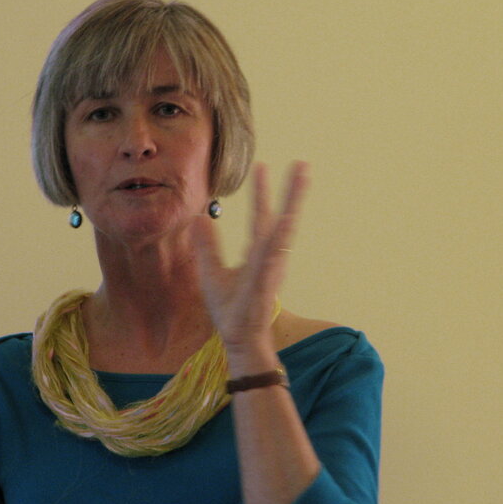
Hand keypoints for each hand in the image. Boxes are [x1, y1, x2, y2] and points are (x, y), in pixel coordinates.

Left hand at [192, 161, 308, 355]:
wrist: (238, 339)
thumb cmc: (230, 309)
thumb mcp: (211, 272)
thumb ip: (208, 245)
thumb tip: (200, 218)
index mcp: (257, 253)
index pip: (260, 217)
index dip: (262, 192)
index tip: (263, 166)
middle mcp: (268, 257)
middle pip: (282, 217)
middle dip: (292, 192)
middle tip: (302, 164)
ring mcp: (270, 269)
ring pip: (284, 233)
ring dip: (293, 208)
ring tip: (301, 183)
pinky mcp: (266, 285)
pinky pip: (272, 261)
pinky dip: (277, 244)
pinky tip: (281, 226)